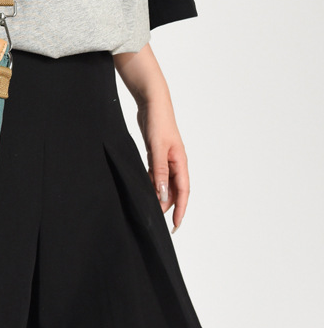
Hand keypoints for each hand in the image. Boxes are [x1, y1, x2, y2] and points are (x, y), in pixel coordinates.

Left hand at [136, 100, 189, 232]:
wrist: (152, 102)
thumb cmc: (158, 121)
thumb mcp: (157, 148)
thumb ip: (159, 171)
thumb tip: (161, 194)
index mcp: (181, 162)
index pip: (183, 192)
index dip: (180, 210)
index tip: (176, 225)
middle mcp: (176, 162)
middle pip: (173, 190)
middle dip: (167, 205)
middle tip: (156, 219)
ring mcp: (166, 158)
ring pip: (164, 182)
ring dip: (158, 194)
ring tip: (149, 207)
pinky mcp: (156, 153)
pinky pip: (156, 173)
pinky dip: (151, 182)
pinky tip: (144, 188)